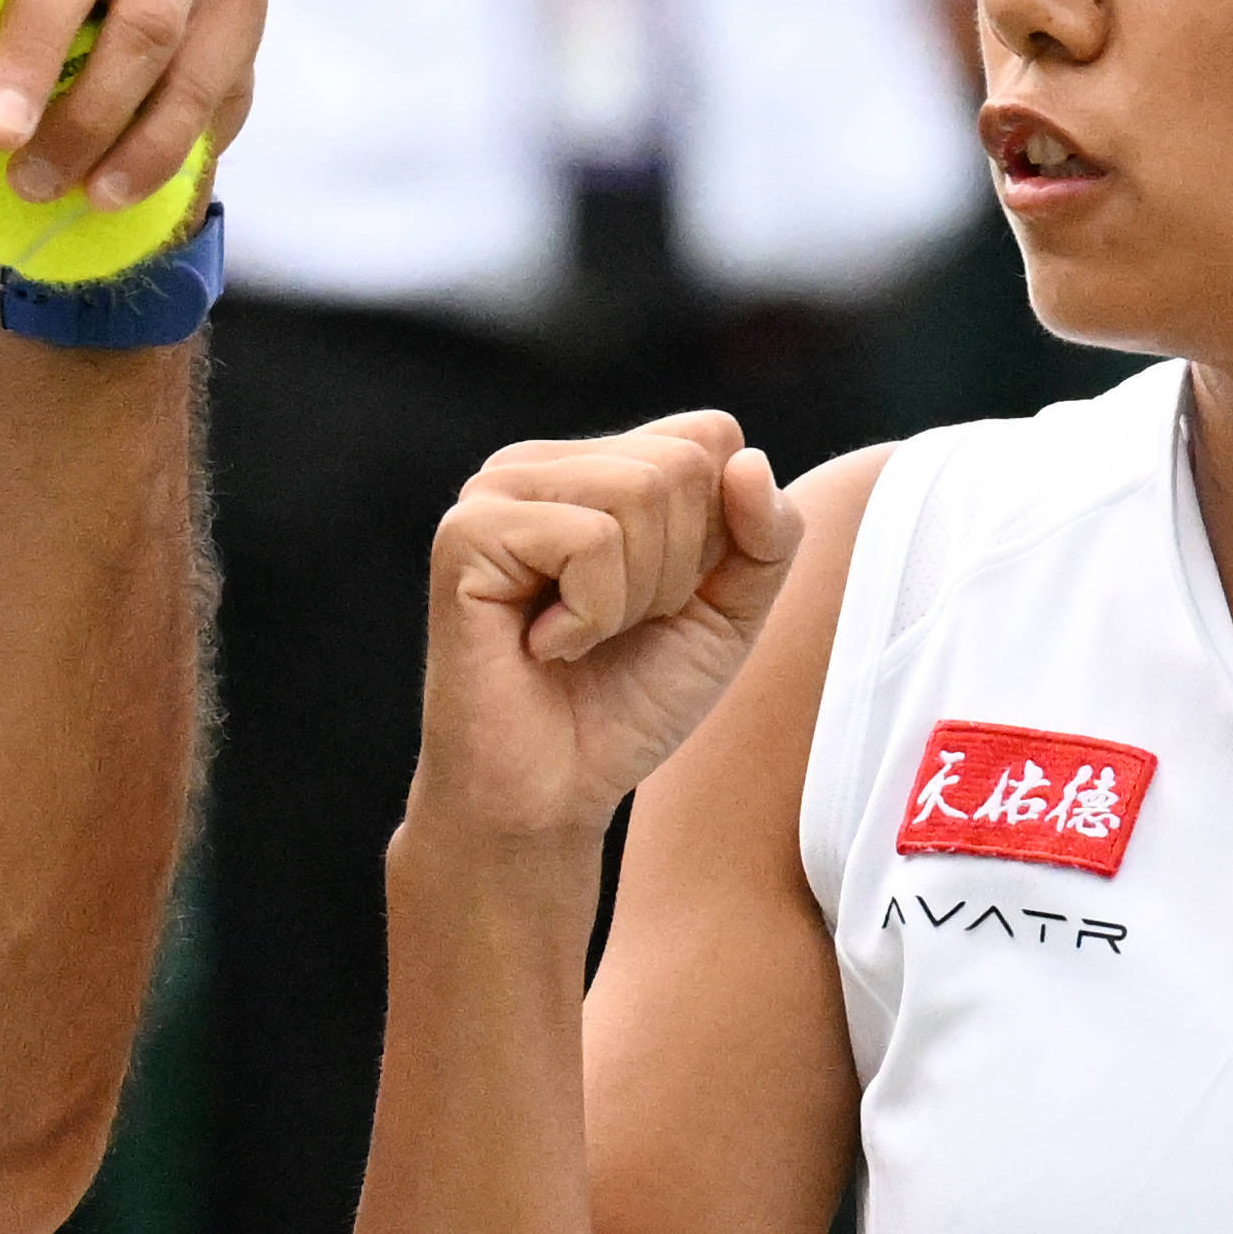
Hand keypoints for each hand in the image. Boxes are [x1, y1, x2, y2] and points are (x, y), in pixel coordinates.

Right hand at [410, 415, 803, 851]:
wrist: (545, 796)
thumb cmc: (626, 705)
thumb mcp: (728, 614)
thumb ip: (766, 536)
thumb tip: (749, 460)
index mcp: (594, 465)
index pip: (711, 437)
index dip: (719, 537)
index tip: (661, 602)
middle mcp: (539, 463)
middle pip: (681, 465)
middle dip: (675, 573)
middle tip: (614, 630)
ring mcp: (494, 491)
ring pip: (639, 493)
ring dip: (633, 597)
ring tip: (579, 637)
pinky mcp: (467, 534)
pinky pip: (590, 540)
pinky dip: (591, 615)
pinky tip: (544, 646)